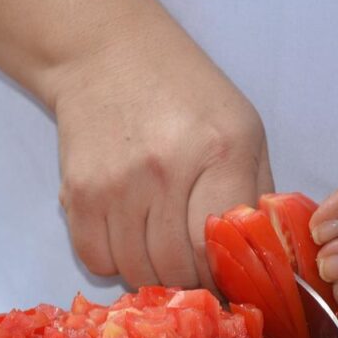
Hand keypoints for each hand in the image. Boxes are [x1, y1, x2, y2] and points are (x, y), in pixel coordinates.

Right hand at [53, 32, 272, 289]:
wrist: (106, 56)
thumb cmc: (184, 93)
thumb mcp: (242, 128)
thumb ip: (255, 192)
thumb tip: (260, 258)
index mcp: (220, 152)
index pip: (221, 249)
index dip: (223, 278)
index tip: (225, 279)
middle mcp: (165, 171)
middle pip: (176, 268)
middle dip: (189, 281)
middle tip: (193, 271)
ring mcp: (116, 185)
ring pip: (135, 271)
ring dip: (150, 274)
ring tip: (159, 251)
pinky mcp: (77, 193)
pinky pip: (95, 259)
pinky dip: (112, 261)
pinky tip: (125, 237)